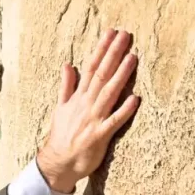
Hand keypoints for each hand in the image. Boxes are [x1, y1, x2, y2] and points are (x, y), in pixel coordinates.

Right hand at [36, 29, 139, 192]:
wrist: (58, 162)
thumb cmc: (62, 135)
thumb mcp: (61, 107)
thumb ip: (67, 85)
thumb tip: (67, 64)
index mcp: (78, 97)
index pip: (90, 67)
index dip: (101, 49)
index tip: (111, 33)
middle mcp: (86, 104)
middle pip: (101, 75)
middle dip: (113, 54)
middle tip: (126, 35)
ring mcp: (94, 119)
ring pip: (109, 93)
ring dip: (121, 75)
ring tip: (133, 58)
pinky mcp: (100, 136)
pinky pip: (114, 121)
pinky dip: (124, 110)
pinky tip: (135, 98)